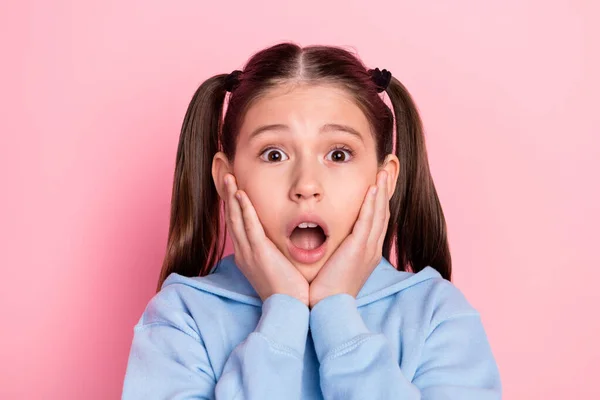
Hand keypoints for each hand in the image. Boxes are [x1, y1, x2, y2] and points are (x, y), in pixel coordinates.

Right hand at [223, 173, 309, 306]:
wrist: (292, 309)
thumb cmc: (290, 290)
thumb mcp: (279, 266)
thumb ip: (277, 250)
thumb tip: (284, 238)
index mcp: (247, 254)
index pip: (237, 223)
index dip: (233, 204)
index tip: (232, 186)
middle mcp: (243, 252)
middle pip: (231, 217)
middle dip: (227, 195)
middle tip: (224, 174)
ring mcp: (249, 253)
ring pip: (236, 218)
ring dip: (231, 196)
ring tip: (228, 176)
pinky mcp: (259, 254)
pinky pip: (249, 227)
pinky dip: (244, 209)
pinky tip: (240, 194)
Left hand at [309, 170, 390, 308]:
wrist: (327, 308)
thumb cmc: (325, 289)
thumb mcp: (334, 265)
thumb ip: (334, 248)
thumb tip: (325, 236)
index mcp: (367, 252)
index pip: (377, 220)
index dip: (379, 200)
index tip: (379, 182)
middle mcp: (372, 248)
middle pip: (383, 213)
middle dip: (385, 190)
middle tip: (387, 169)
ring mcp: (368, 249)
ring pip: (379, 213)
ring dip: (381, 191)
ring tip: (383, 171)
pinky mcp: (359, 249)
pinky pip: (368, 221)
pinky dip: (372, 203)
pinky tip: (373, 188)